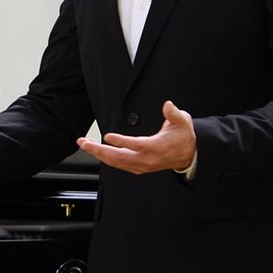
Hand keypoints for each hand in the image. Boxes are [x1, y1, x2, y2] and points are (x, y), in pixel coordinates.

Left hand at [76, 100, 195, 174]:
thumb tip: (167, 104)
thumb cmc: (183, 136)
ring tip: (85, 144)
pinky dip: (106, 159)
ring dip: (99, 154)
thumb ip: (173, 113)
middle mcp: (147, 159)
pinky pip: (119, 165)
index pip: (136, 145)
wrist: (188, 155)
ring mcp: (142, 165)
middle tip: (84, 142)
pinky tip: (97, 152)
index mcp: (156, 147)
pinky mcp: (139, 168)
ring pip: (117, 162)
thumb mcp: (182, 121)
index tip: (107, 136)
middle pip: (120, 157)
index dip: (121, 141)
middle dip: (99, 150)